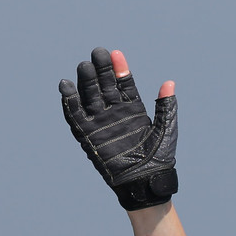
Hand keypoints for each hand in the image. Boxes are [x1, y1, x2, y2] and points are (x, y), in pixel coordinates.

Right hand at [59, 48, 178, 210]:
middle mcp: (115, 112)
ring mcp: (101, 122)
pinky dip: (70, 102)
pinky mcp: (88, 135)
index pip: (123, 83)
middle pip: (104, 85)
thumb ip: (166, 107)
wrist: (146, 182)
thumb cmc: (159, 158)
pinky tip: (66, 86)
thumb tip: (169, 83)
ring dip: (86, 81)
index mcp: (133, 108)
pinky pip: (76, 116)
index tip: (116, 53)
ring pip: (90, 96)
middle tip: (98, 53)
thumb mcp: (166, 129)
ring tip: (84, 66)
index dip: (119, 68)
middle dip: (101, 69)